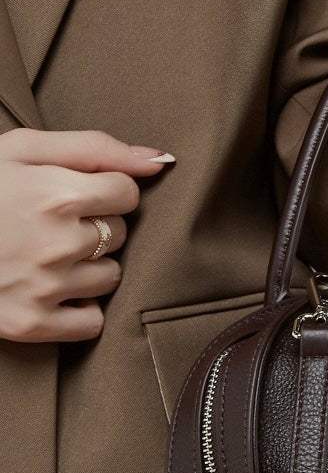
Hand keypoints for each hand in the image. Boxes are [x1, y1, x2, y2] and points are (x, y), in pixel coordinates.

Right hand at [0, 128, 173, 342]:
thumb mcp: (23, 149)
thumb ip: (95, 148)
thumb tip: (160, 160)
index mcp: (56, 194)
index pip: (127, 193)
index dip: (103, 189)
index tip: (75, 192)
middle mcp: (57, 243)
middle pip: (119, 233)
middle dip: (94, 224)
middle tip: (51, 222)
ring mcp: (46, 287)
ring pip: (111, 277)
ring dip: (88, 266)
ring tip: (46, 253)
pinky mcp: (33, 323)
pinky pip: (92, 321)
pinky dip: (78, 309)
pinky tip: (51, 289)